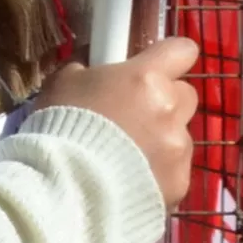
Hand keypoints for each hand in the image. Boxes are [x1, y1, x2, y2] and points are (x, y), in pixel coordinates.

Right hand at [37, 37, 199, 207]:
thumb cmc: (58, 129)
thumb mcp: (61, 83)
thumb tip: (96, 65)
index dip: (168, 58)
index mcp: (146, 78)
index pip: (181, 50)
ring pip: (179, 137)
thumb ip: (90, 70)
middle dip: (164, 103)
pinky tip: (127, 184)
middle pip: (184, 95)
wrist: (61, 192)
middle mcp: (170, 109)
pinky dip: (155, 175)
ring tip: (123, 161)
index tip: (152, 69)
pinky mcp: (178, 185)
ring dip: (159, 142)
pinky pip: (173, 173)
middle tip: (131, 119)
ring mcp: (178, 150)